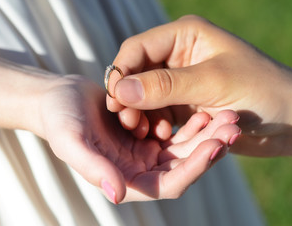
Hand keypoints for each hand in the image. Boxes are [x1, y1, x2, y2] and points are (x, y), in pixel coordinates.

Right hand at [35, 75, 240, 202]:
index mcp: (125, 179)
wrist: (58, 98)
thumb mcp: (71, 141)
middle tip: (233, 125)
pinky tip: (206, 108)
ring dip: (208, 133)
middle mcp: (140, 168)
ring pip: (186, 147)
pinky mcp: (149, 131)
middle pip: (185, 164)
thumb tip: (116, 194)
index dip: (193, 167)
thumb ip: (92, 168)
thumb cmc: (59, 120)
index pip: (168, 183)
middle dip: (210, 146)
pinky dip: (193, 122)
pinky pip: (178, 130)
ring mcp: (146, 150)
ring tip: (228, 114)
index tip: (215, 146)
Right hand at [106, 15, 291, 159]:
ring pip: (143, 94)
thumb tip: (120, 90)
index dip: (121, 73)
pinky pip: (156, 110)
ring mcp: (179, 80)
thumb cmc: (261, 90)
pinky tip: (158, 134)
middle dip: (128, 96)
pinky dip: (153, 122)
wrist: (290, 118)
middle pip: (136, 72)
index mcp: (184, 35)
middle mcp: (177, 55)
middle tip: (126, 120)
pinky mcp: (183, 101)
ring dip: (138, 112)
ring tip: (141, 131)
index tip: (113, 101)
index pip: (137, 49)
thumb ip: (164, 85)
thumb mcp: (212, 83)